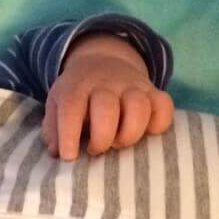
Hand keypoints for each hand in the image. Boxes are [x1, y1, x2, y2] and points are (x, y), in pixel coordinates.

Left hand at [44, 35, 174, 159]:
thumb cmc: (79, 95)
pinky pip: (164, 107)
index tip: (69, 156)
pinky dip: (158, 125)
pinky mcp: (154, 92)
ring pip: (140, 106)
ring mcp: (133, 86)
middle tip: (96, 149)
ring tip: (119, 143)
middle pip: (107, 107)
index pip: (71, 106)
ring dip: (130, 133)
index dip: (69, 134)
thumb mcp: (58, 104)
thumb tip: (56, 153)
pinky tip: (145, 134)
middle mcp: (106, 84)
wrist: (104, 62)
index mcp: (77, 86)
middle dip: (102, 137)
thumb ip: (53, 129)